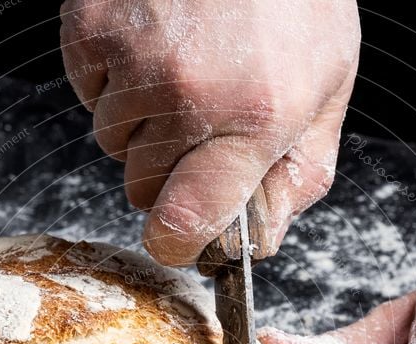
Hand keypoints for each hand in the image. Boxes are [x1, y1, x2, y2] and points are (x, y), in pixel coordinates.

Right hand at [60, 0, 359, 264]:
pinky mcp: (92, 28)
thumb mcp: (329, 84)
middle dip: (167, 172)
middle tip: (199, 122)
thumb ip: (302, 172)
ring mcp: (134, 60)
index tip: (179, 240)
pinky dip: (111, 80)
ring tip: (179, 70)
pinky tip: (150, 45)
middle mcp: (188, 95)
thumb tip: (262, 238)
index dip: (176, 244)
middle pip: (143, 188)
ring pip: (111, 144)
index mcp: (255, 119)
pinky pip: (86, 92)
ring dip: (139, 124)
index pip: (184, 224)